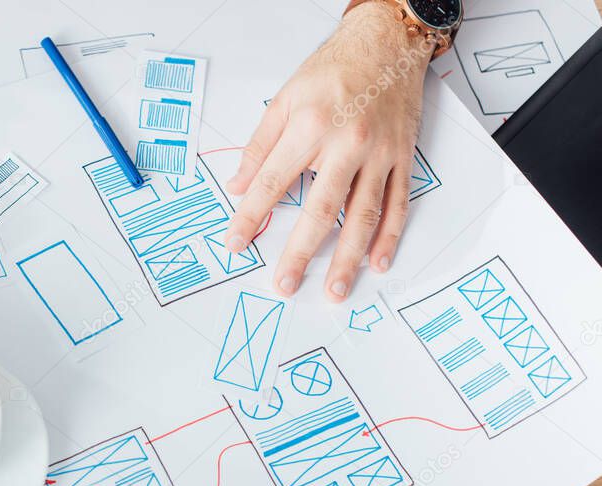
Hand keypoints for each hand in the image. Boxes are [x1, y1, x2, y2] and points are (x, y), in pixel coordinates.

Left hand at [224, 1, 433, 301]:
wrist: (386, 43)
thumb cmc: (334, 69)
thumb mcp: (284, 99)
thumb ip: (259, 146)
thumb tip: (237, 185)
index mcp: (309, 127)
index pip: (271, 183)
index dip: (250, 217)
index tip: (236, 242)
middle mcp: (346, 143)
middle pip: (319, 210)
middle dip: (300, 252)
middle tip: (285, 284)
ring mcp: (379, 153)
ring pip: (362, 215)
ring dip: (348, 258)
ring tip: (336, 289)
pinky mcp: (403, 157)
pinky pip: (398, 204)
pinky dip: (389, 237)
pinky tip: (377, 262)